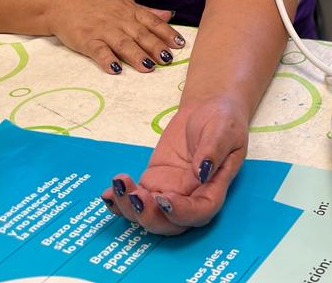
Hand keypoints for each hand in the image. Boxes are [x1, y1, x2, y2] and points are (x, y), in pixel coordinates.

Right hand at [49, 0, 185, 73]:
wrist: (61, 1)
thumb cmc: (93, 2)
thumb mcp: (122, 2)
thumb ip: (146, 11)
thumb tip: (168, 15)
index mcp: (129, 10)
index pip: (152, 22)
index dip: (167, 33)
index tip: (180, 44)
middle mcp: (119, 19)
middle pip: (141, 34)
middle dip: (156, 47)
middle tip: (169, 59)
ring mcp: (103, 30)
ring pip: (123, 43)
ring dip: (137, 55)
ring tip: (149, 67)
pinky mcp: (86, 40)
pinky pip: (99, 51)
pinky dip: (108, 60)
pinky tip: (116, 69)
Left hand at [101, 98, 247, 234]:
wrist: (206, 108)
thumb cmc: (223, 118)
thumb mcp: (223, 129)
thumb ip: (213, 150)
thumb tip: (201, 172)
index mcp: (214, 187)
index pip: (201, 211)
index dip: (182, 213)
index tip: (165, 198)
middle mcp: (191, 196)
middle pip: (171, 223)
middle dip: (150, 217)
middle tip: (136, 195)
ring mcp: (170, 191)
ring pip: (149, 215)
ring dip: (130, 209)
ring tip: (119, 185)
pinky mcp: (154, 182)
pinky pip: (136, 199)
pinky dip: (119, 201)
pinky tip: (108, 193)